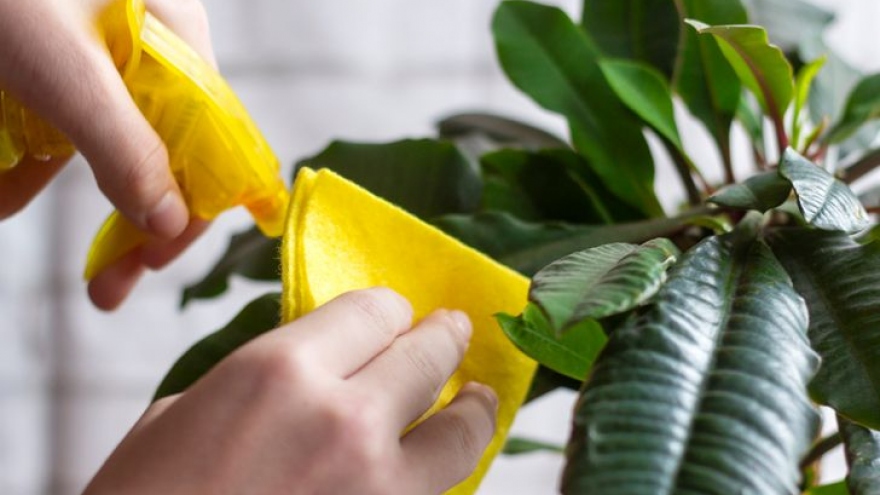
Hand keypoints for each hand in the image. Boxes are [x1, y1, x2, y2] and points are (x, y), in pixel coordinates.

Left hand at [0, 0, 216, 308]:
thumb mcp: (64, 72)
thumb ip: (125, 149)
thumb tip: (171, 222)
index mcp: (179, 40)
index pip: (213, 145)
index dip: (189, 211)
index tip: (149, 265)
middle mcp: (154, 47)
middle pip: (164, 151)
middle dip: (129, 220)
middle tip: (106, 287)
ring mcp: (104, 50)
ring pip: (107, 140)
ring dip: (66, 190)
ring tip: (24, 223)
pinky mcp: (59, 55)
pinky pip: (63, 119)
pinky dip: (32, 158)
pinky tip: (5, 191)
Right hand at [83, 288, 498, 494]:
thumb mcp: (188, 411)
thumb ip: (267, 375)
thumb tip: (321, 360)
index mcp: (282, 371)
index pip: (376, 310)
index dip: (389, 310)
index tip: (394, 315)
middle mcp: (343, 420)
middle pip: (428, 356)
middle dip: (444, 338)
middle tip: (456, 330)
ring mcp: (377, 488)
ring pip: (461, 434)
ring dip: (472, 410)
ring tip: (477, 400)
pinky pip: (435, 493)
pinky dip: (439, 474)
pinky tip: (434, 465)